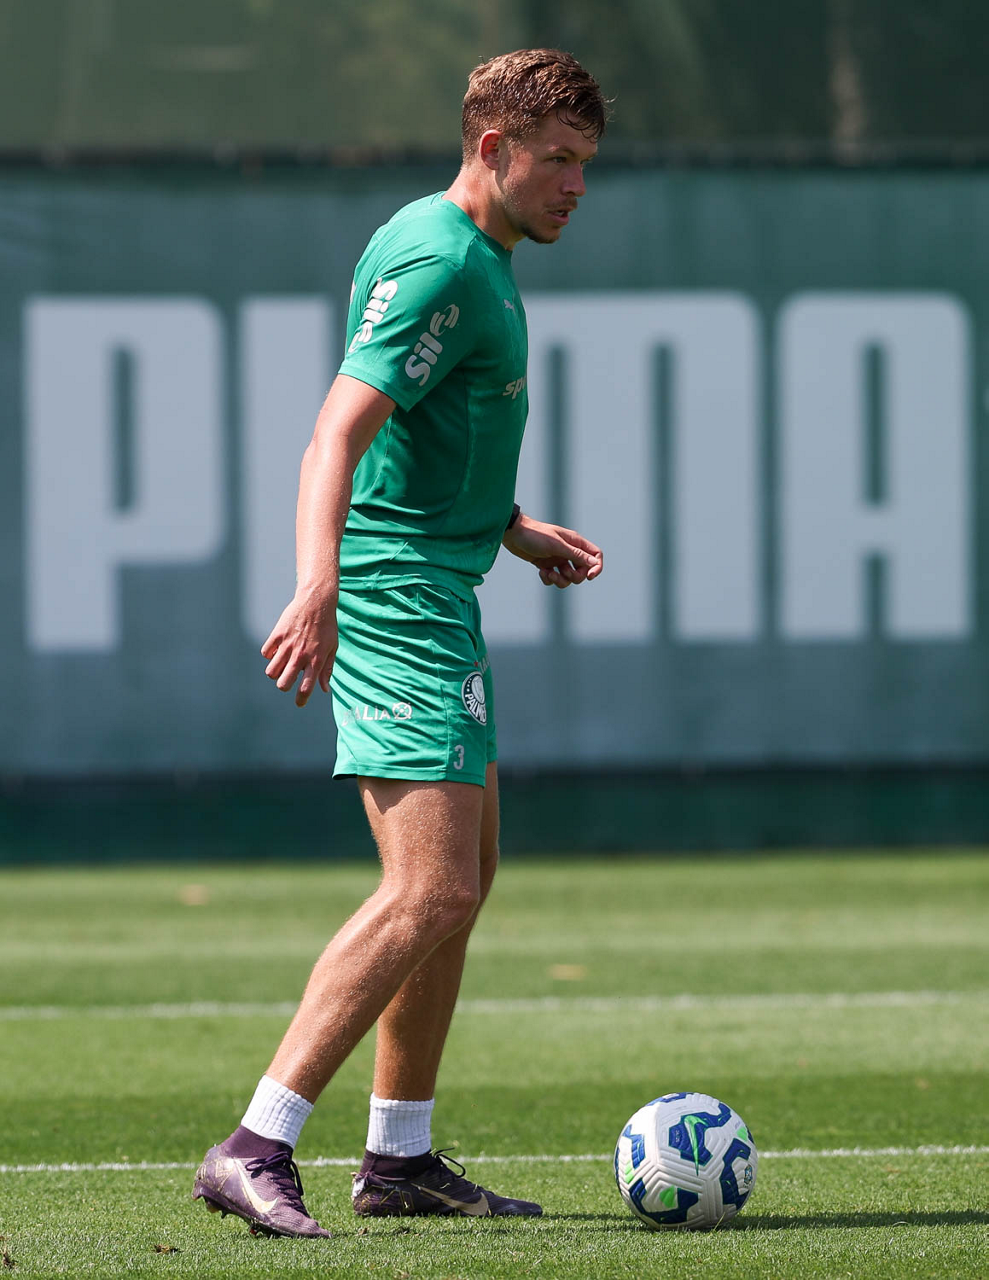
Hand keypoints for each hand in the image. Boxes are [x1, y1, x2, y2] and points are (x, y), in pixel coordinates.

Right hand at [261, 588, 337, 707]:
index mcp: (316, 660)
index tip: (299, 703)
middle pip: (283, 683)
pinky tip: (277, 649)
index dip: (301, 699)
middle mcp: (300, 655)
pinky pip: (266, 653)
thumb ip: (327, 670)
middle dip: (284, 685)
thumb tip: (324, 689)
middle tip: (288, 678)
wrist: (316, 602)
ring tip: (282, 664)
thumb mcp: (333, 648)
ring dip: (275, 672)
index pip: (305, 688)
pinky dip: (269, 654)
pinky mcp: (277, 635)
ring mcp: (287, 645)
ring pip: (271, 671)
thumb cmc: (327, 627)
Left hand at [502, 513, 602, 587]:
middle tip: (563, 573)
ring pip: (568, 578)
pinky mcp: (547, 565)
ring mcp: (558, 559)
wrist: (513, 534)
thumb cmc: (535, 536)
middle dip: (574, 577)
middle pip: (582, 571)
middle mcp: (568, 551)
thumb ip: (576, 555)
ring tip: (548, 573)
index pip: (595, 555)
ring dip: (559, 580)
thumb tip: (594, 563)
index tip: (589, 576)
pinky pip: (554, 578)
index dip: (596, 567)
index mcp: (575, 542)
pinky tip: (540, 571)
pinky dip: (549, 579)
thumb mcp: (557, 546)